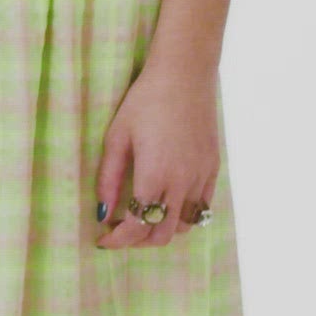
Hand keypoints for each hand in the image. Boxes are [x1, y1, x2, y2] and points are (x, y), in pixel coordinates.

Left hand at [94, 60, 218, 248]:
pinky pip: (202, 208)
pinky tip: (167, 204)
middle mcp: (182, 182)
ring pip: (185, 226)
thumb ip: (109, 179)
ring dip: (162, 229)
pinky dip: (183, 216)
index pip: (136, 226)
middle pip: (162, 234)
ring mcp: (201, 177)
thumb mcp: (117, 137)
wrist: (185, 75)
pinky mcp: (212, 169)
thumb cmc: (145, 101)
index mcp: (155, 176)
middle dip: (138, 241)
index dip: (118, 240)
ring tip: (144, 217)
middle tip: (121, 231)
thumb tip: (102, 212)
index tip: (104, 240)